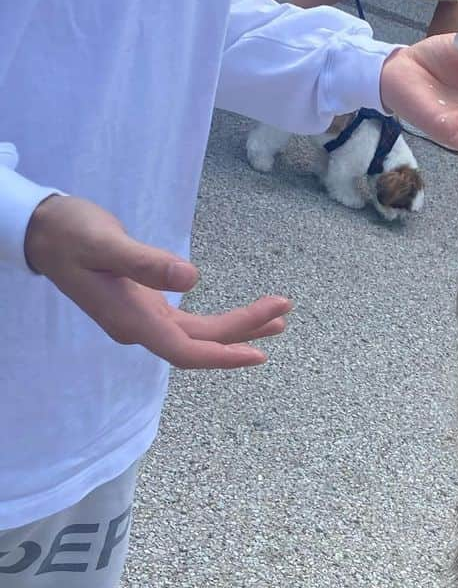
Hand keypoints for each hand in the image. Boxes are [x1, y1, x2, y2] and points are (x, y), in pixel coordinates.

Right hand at [24, 195, 291, 369]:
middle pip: (199, 342)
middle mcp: (138, 327)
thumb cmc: (72, 234)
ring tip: (278, 316)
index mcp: (130, 320)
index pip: (184, 350)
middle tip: (284, 310)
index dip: (222, 355)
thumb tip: (191, 278)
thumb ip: (145, 262)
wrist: (43, 233)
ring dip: (236, 327)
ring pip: (197, 334)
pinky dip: (218, 320)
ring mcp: (141, 319)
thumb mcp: (106, 243)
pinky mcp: (144, 306)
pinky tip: (242, 316)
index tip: (258, 353)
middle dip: (243, 331)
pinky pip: (188, 323)